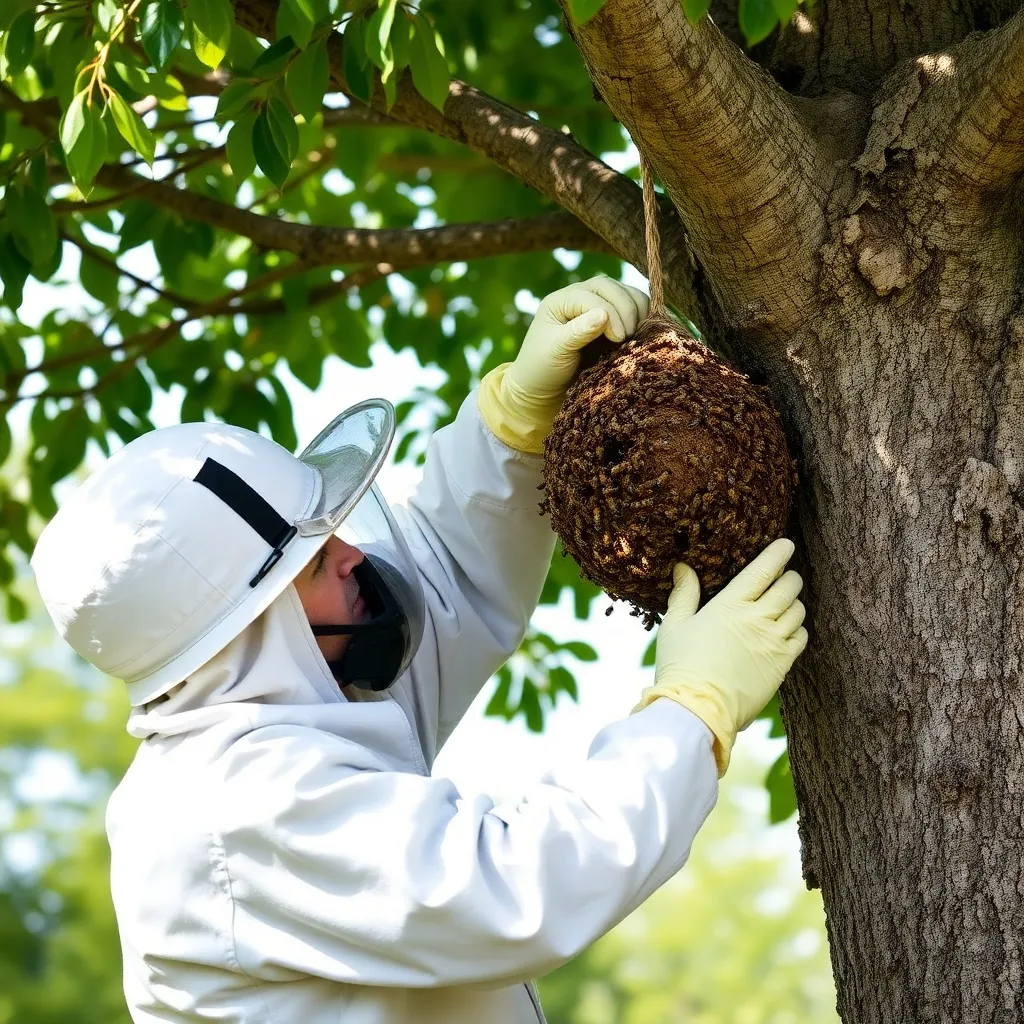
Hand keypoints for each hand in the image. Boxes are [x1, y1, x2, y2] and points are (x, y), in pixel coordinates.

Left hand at [476, 276, 648, 453]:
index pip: (591, 296)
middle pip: (609, 287)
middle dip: (626, 308)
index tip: (619, 338)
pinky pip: (631, 307)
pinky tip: (643, 331)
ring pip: (624, 292)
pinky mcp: (610, 318)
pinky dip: (641, 315)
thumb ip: (579, 332)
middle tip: (629, 336)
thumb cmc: (543, 370)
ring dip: (637, 309)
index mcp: (560, 301)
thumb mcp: (556, 351)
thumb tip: (604, 314)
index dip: (610, 313)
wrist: (544, 388)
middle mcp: (578, 296)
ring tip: (638, 333)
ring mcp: (595, 305)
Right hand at [634, 539, 807, 775]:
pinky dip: (798, 630)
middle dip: (789, 577)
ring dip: (793, 603)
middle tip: (783, 577)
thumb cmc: (681, 665)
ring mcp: (773, 641)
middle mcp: (758, 618)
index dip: (779, 553)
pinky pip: (802, 637)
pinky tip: (785, 632)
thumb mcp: (675, 625)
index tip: (786, 544)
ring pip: (799, 610)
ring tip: (783, 606)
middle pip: (789, 586)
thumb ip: (684, 594)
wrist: (698, 708)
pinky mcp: (782, 664)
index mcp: (730, 604)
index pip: (764, 568)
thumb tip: (683, 568)